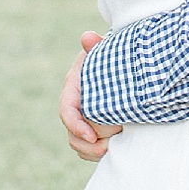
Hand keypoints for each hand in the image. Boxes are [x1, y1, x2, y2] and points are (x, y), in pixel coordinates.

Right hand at [60, 30, 122, 161]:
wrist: (121, 63)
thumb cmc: (110, 56)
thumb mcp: (104, 50)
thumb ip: (95, 46)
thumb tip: (87, 37)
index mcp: (72, 88)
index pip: (67, 112)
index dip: (76, 126)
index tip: (92, 136)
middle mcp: (74, 106)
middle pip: (72, 134)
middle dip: (89, 144)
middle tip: (109, 145)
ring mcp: (82, 118)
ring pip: (79, 144)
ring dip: (93, 151)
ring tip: (113, 147)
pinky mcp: (92, 128)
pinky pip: (88, 148)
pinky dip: (97, 152)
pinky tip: (114, 148)